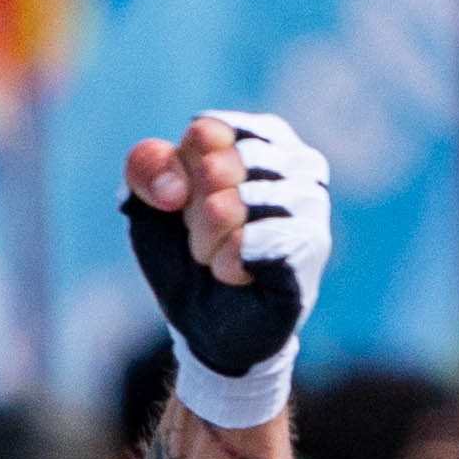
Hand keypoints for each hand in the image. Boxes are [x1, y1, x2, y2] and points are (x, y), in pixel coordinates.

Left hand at [119, 106, 336, 428]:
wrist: (207, 326)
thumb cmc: (186, 258)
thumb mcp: (149, 208)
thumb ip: (146, 167)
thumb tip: (175, 184)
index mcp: (260, 138)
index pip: (206, 131)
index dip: (179, 175)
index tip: (181, 204)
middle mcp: (296, 160)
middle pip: (221, 164)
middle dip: (194, 213)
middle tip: (202, 240)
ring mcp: (311, 201)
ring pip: (240, 201)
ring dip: (210, 241)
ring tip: (217, 260)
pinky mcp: (312, 245)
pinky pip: (255, 241)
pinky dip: (230, 263)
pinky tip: (233, 274)